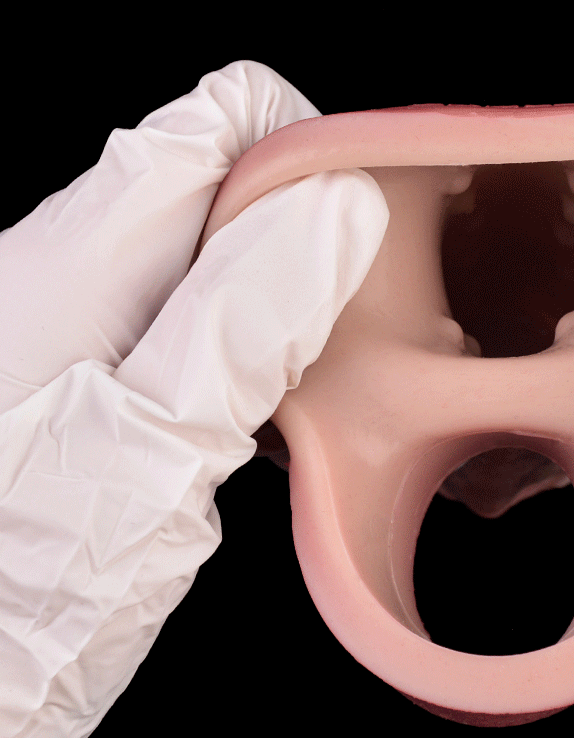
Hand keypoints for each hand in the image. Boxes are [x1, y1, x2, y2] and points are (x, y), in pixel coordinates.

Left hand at [0, 62, 388, 737]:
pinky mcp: (102, 390)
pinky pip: (201, 328)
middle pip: (218, 188)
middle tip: (372, 311)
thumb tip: (335, 214)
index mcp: (73, 270)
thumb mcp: (148, 453)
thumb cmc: (13, 604)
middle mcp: (69, 282)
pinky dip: (259, 348)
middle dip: (310, 223)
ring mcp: (85, 336)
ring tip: (341, 364)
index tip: (373, 213)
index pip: (206, 133)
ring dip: (292, 291)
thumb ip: (241, 323)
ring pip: (218, 260)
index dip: (302, 146)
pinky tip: (280, 408)